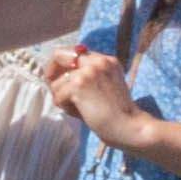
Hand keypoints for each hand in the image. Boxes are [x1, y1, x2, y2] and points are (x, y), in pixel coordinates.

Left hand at [57, 40, 153, 156]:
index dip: (60, 64)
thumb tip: (51, 74)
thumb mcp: (101, 86)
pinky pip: (58, 94)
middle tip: (59, 93)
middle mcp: (99, 61)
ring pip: (56, 82)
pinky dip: (65, 106)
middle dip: (53, 75)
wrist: (129, 127)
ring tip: (80, 108)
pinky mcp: (80, 83)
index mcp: (107, 60)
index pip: (73, 52)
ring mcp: (89, 70)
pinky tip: (81, 112)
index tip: (58, 78)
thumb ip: (83, 75)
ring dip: (63, 98)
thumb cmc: (114, 113)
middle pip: (58, 55)